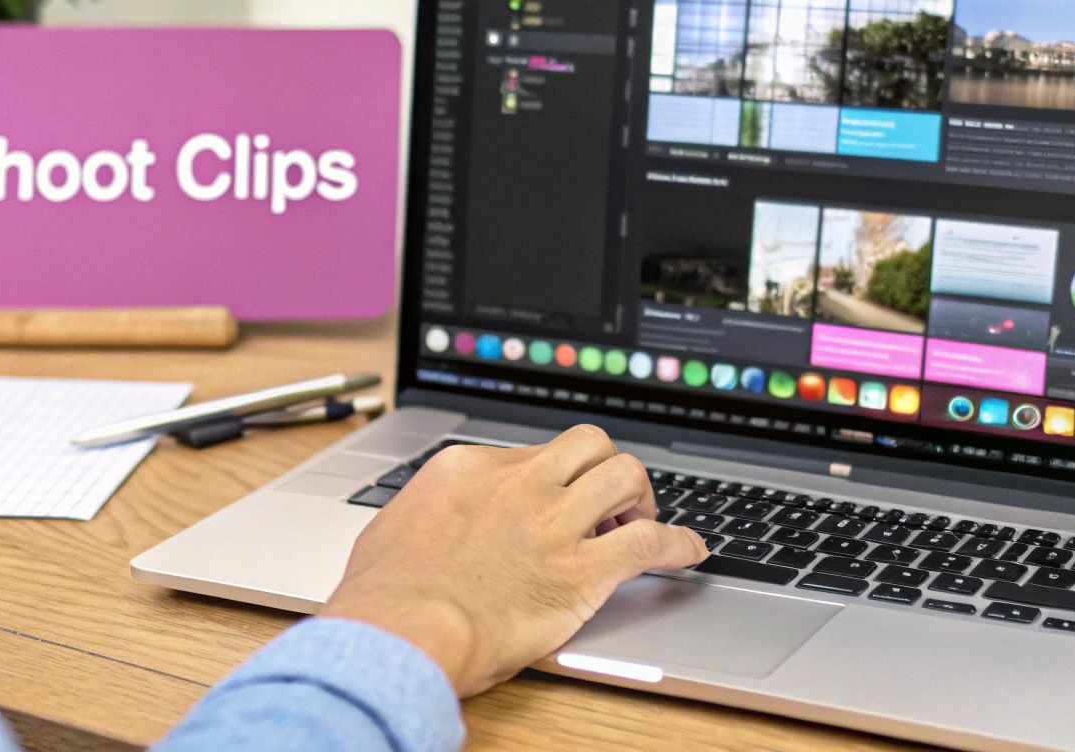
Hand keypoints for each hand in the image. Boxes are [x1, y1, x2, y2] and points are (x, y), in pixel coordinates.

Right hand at [317, 424, 706, 696]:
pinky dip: (678, 543)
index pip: (532, 453)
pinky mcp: (583, 570)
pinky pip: (650, 541)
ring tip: (641, 521)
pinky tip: (689, 551)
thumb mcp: (393, 528)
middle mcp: (519, 483)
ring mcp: (554, 522)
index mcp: (470, 468)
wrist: (402, 630)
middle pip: (588, 444)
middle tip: (608, 504)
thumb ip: (427, 515)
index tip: (557, 500)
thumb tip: (430, 524)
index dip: (552, 479)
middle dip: (605, 469)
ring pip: (625, 475)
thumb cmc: (385, 595)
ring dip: (641, 497)